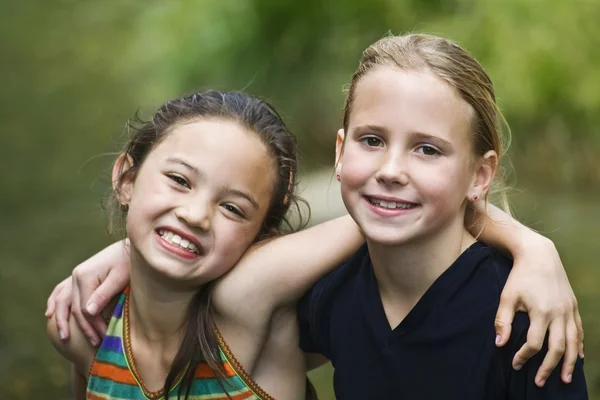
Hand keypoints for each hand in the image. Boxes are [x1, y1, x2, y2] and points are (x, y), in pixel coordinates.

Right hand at [45, 240, 130, 345]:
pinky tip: (49, 314)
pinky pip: (62, 290)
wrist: (129, 246)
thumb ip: (104, 294)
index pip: (85, 309)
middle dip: (85, 328)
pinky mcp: (79, 275)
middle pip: (75, 308)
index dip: (93, 325)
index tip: (104, 337)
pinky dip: (55, 302)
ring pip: (63, 301)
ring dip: (63, 320)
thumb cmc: (128, 262)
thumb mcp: (119, 278)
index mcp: (84, 277)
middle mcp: (76, 276)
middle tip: (95, 343)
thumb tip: (88, 312)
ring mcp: (75, 275)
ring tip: (65, 338)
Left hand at [494, 236, 582, 387]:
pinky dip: (579, 345)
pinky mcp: (573, 306)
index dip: (524, 356)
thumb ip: (502, 320)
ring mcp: (569, 310)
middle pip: (557, 348)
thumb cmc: (520, 276)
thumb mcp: (507, 296)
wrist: (539, 255)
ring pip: (573, 342)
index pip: (534, 343)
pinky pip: (579, 331)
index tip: (515, 363)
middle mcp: (558, 313)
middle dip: (549, 367)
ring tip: (565, 379)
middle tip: (540, 383)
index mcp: (541, 312)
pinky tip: (578, 357)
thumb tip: (499, 343)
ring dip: (569, 363)